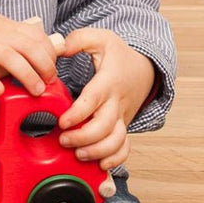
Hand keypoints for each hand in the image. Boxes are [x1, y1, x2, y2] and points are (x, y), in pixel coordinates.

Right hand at [0, 0, 58, 97]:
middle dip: (46, 66)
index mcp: (9, 28)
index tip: (52, 68)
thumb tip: (35, 52)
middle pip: (31, 48)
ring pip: (11, 59)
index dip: (50, 54)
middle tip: (50, 82)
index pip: (39, 38)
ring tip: (36, 91)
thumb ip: (15, 36)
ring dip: (28, 75)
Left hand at [58, 28, 156, 170]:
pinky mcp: (124, 127)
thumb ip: (77, 40)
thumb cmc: (119, 55)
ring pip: (116, 142)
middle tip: (63, 139)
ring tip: (78, 153)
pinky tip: (99, 163)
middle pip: (104, 127)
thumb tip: (58, 47)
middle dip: (82, 138)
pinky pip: (125, 148)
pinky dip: (115, 159)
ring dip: (97, 152)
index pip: (93, 100)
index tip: (62, 122)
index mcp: (108, 82)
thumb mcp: (101, 39)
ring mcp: (122, 117)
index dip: (77, 114)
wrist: (145, 69)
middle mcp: (117, 103)